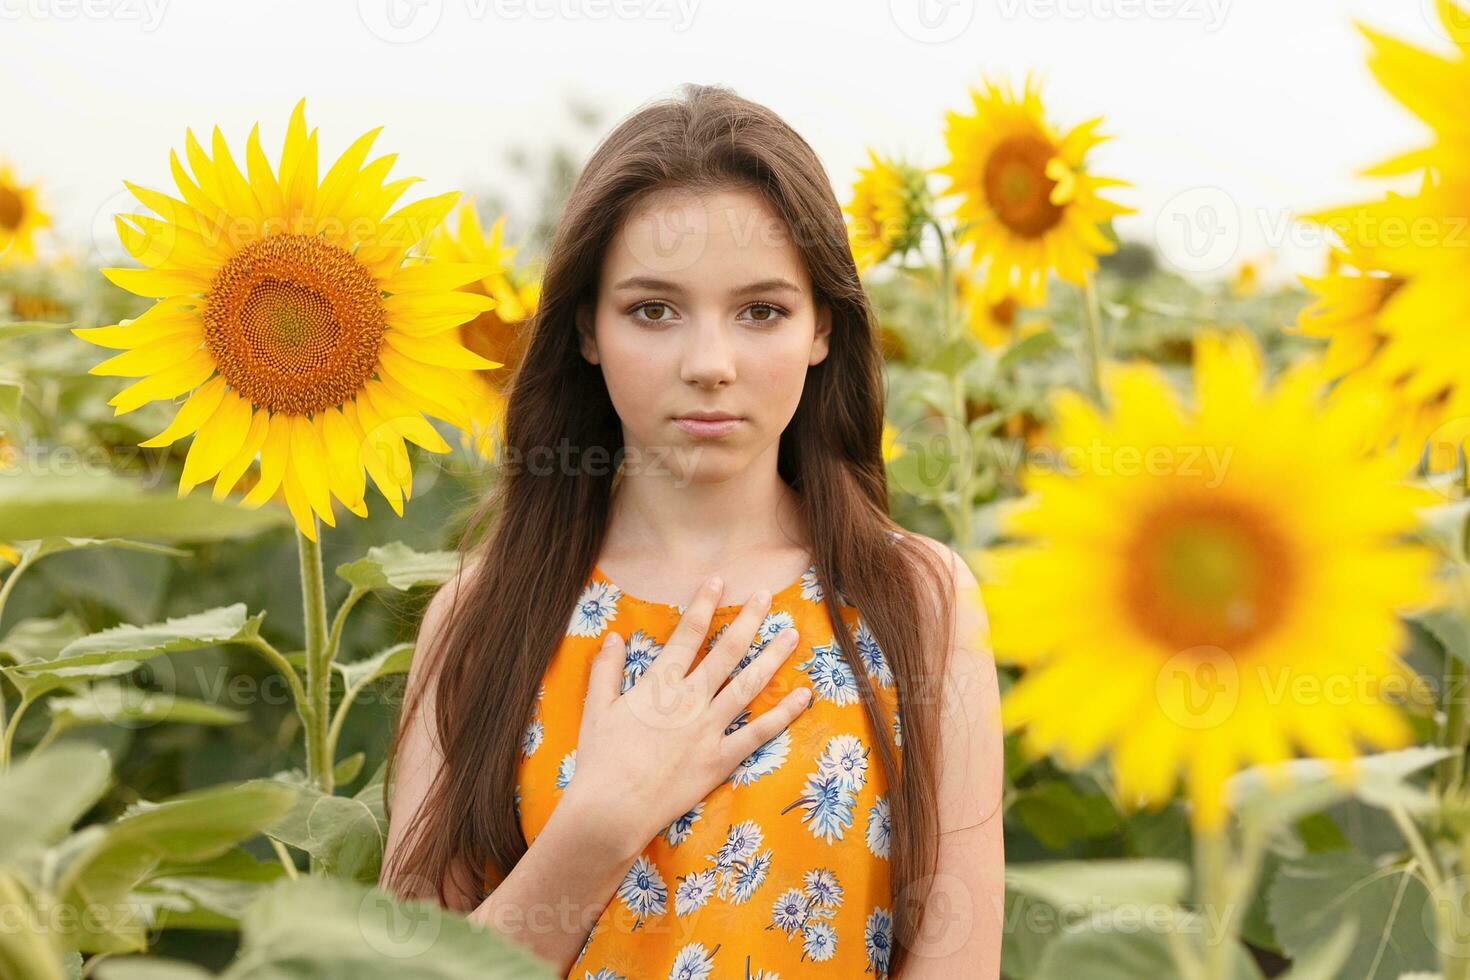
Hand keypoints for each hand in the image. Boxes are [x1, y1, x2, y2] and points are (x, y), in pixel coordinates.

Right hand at [561, 575, 810, 853]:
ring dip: (772, 656)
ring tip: (792, 634)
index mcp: (659, 684)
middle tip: (766, 596)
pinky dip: (784, 713)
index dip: (704, 603)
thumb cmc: (600, 760)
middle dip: (749, 619)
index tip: (719, 580)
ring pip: (749, 684)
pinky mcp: (721, 759)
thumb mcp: (596, 709)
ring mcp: (709, 729)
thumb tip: (614, 637)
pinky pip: (759, 732)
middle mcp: (690, 699)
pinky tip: (803, 696)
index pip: (688, 633)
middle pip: (727, 650)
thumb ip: (606, 670)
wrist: (611, 810)